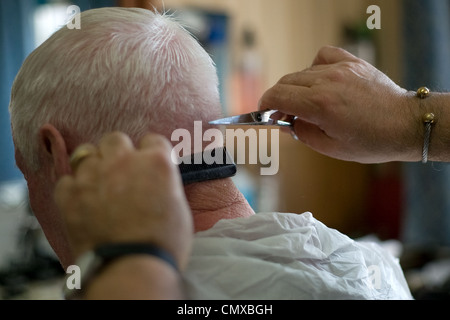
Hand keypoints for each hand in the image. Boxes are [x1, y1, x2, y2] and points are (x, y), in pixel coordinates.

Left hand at [54, 132, 192, 270]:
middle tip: (122, 171)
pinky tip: (82, 201)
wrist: (131, 267)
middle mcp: (124, 161)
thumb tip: (157, 181)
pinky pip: (66, 179)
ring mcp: (93, 175)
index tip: (149, 163)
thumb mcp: (179, 207)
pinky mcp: (69, 194)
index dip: (151, 153)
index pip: (153, 140)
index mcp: (156, 162)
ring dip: (94, 166)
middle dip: (119, 152)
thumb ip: (165, 184)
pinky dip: (74, 188)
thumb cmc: (162, 242)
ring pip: (86, 154)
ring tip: (98, 185)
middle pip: (116, 139)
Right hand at [260, 46, 420, 162]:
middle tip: (283, 114)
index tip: (263, 113)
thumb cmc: (371, 141)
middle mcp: (327, 82)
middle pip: (286, 82)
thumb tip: (284, 123)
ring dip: (296, 87)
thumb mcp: (330, 147)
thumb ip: (301, 133)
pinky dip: (314, 67)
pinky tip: (320, 81)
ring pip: (302, 71)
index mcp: (320, 105)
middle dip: (278, 98)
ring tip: (305, 103)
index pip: (277, 95)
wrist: (405, 124)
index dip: (265, 104)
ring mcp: (340, 69)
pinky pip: (322, 56)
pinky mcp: (352, 63)